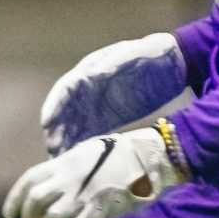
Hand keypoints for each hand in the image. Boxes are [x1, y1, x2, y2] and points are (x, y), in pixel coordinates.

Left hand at [3, 125, 186, 217]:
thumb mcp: (89, 153)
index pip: (29, 179)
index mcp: (65, 161)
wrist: (153, 155)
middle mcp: (69, 177)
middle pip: (36, 200)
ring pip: (52, 217)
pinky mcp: (100, 209)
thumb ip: (69, 168)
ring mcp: (84, 194)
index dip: (14, 199)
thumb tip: (56, 184)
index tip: (9, 215)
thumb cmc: (123, 153)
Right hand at [39, 32, 188, 153]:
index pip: (66, 89)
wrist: (170, 64)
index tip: (47, 123)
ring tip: (64, 163)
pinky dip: (85, 147)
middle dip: (57, 131)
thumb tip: (95, 72)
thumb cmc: (150, 55)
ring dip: (68, 143)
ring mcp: (97, 105)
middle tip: (54, 151)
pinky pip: (92, 134)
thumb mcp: (134, 54)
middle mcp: (88, 90)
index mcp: (90, 71)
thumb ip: (115, 63)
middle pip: (66, 112)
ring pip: (76, 126)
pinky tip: (83, 163)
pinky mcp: (108, 118)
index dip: (54, 105)